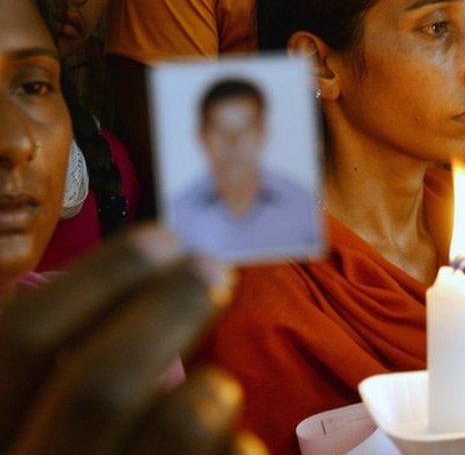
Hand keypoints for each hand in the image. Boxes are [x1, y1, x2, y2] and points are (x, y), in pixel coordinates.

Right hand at [0, 226, 263, 454]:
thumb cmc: (74, 452)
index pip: (20, 337)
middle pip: (100, 383)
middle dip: (170, 310)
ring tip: (215, 388)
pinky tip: (228, 449)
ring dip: (210, 391)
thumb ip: (57, 371)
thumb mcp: (38, 416)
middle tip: (215, 270)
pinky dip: (237, 449)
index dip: (100, 277)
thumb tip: (133, 277)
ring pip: (177, 426)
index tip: (163, 237)